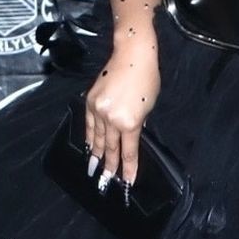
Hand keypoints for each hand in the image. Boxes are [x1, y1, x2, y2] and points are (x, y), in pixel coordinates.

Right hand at [84, 42, 160, 185]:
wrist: (132, 56)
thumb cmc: (147, 79)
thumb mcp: (149, 106)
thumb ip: (138, 124)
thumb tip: (129, 136)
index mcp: (130, 122)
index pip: (129, 151)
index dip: (128, 168)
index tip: (127, 182)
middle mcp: (112, 118)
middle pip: (111, 148)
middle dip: (109, 166)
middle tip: (105, 182)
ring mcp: (99, 110)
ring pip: (98, 138)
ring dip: (97, 155)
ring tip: (94, 169)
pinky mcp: (90, 101)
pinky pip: (89, 125)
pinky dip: (89, 137)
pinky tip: (89, 147)